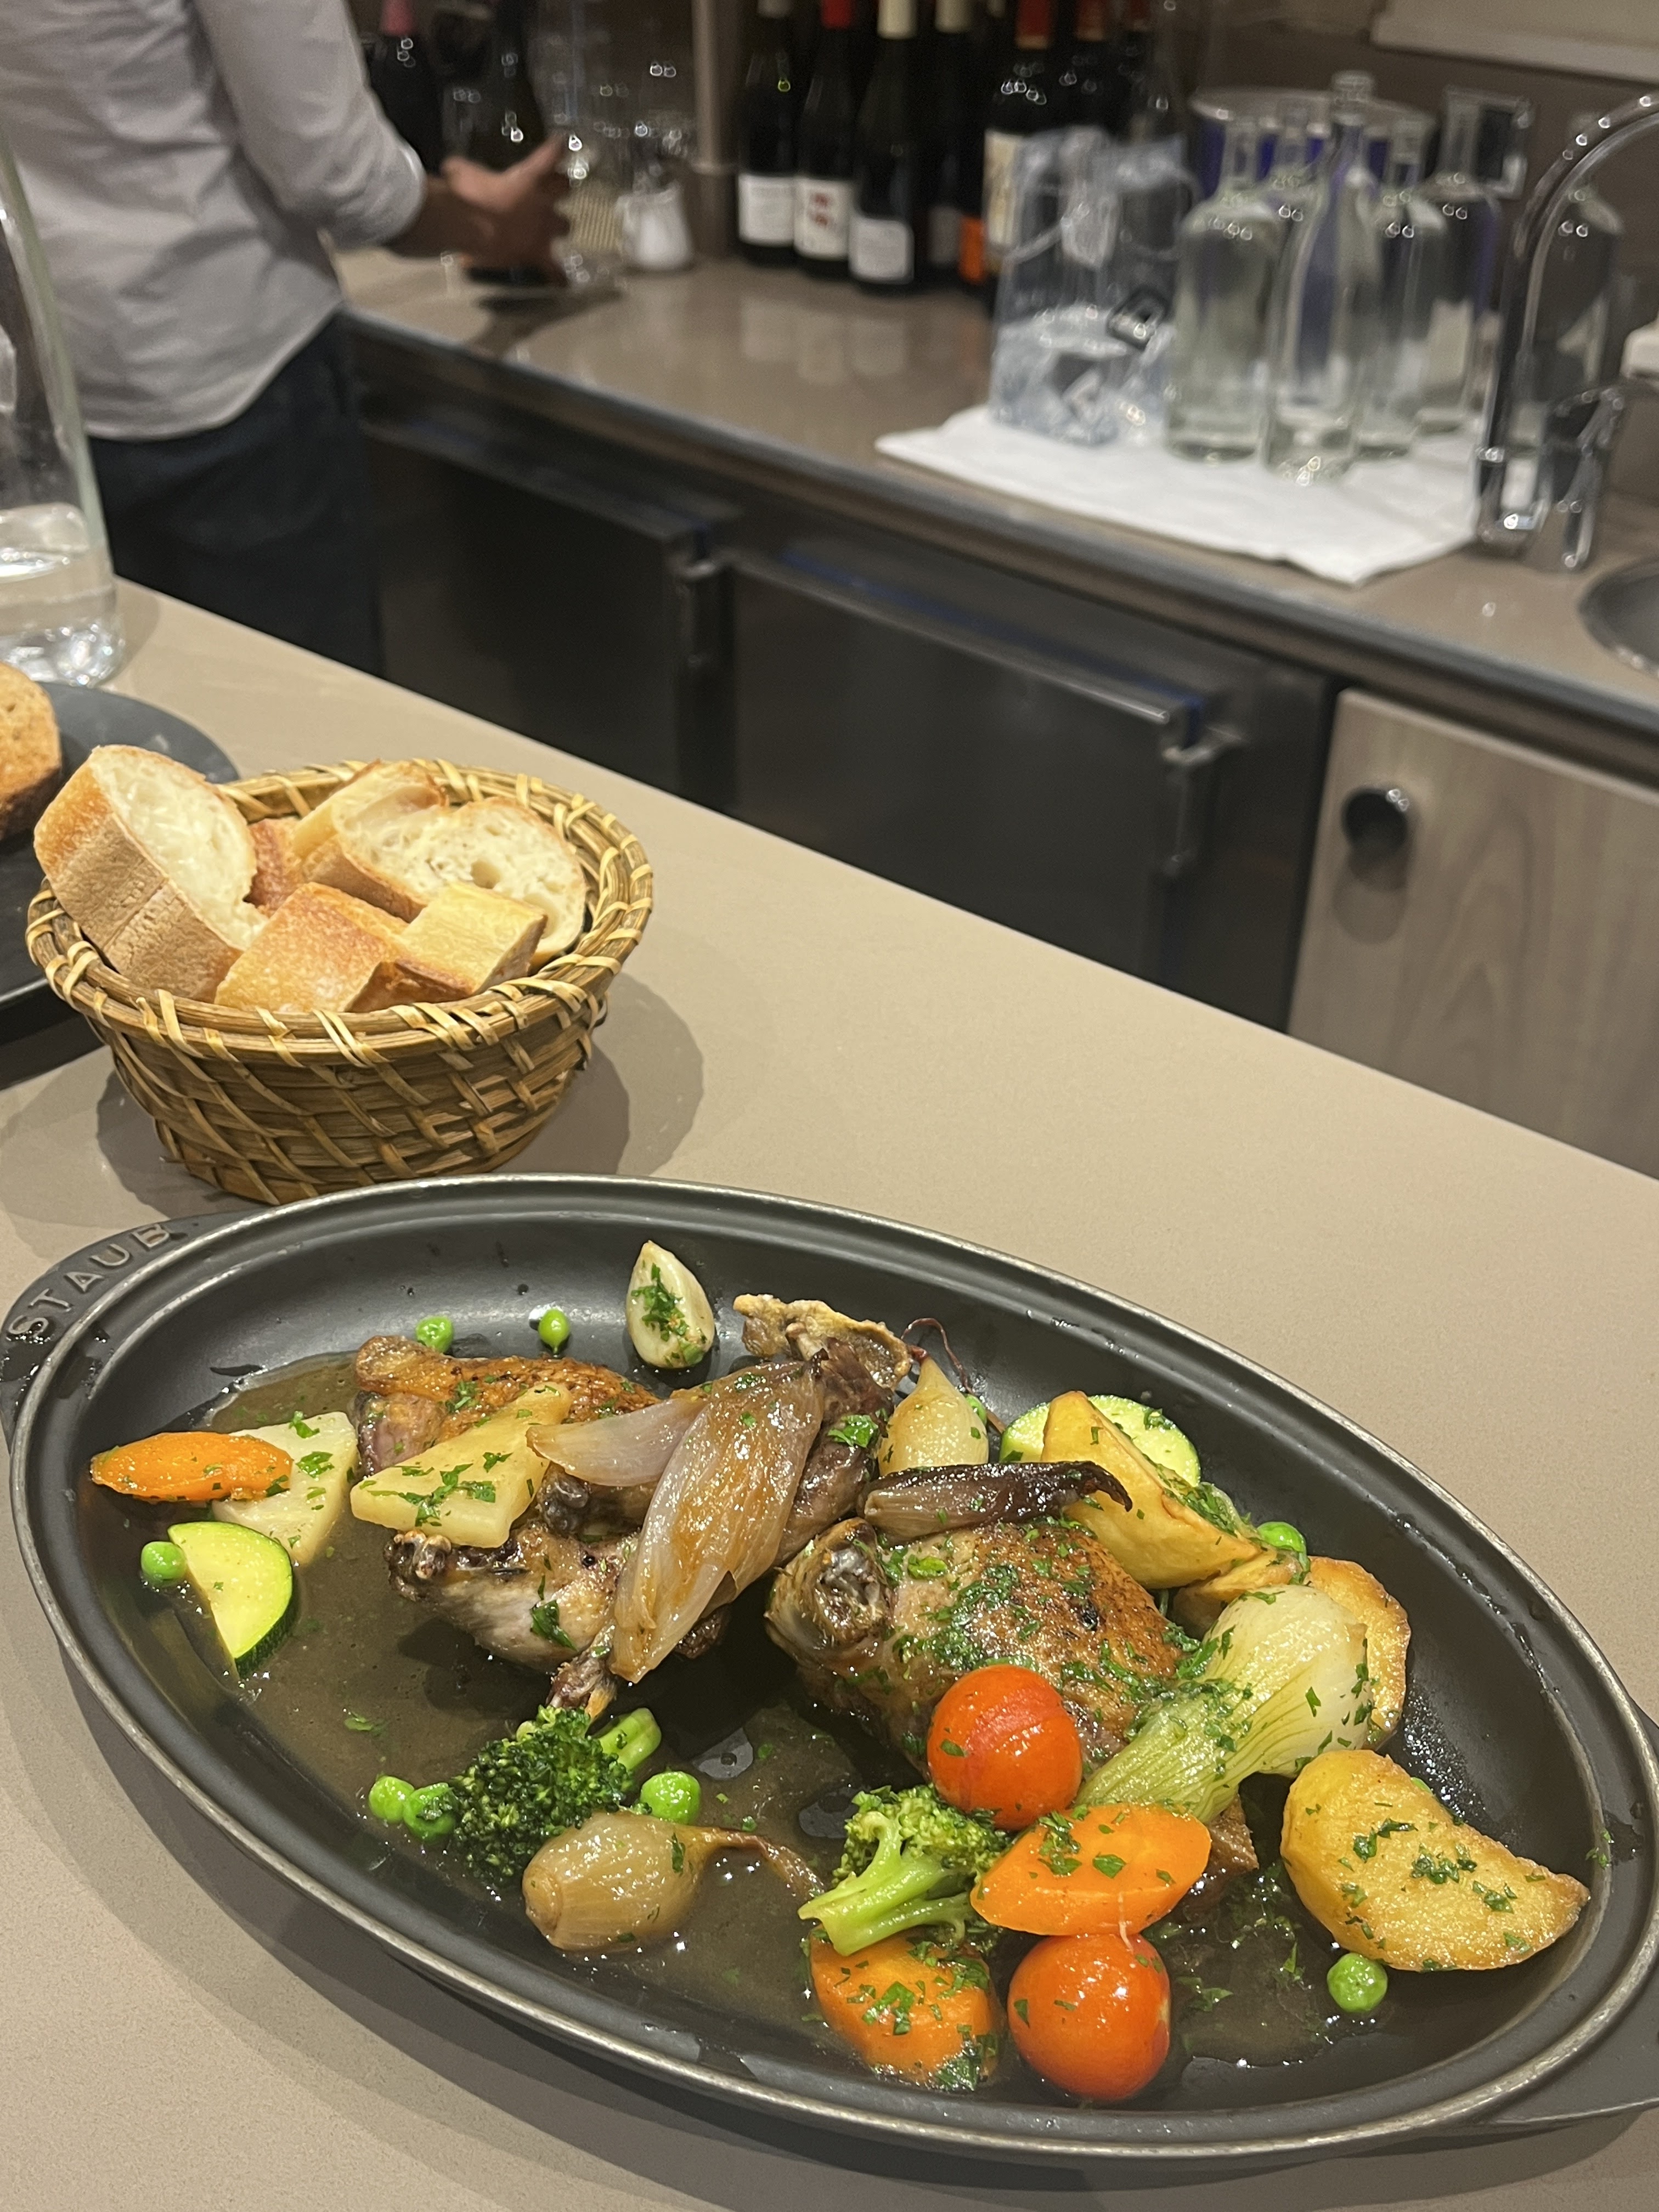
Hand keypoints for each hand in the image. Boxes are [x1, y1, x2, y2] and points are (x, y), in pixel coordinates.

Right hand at [392, 138, 568, 275]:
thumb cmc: (464, 193)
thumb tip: (453, 172)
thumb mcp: (462, 171)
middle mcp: (543, 201)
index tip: (562, 141)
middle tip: (546, 193)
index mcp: (529, 176)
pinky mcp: (536, 255)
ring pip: (565, 225)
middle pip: (565, 190)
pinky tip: (562, 284)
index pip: (552, 154)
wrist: (467, 226)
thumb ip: (466, 171)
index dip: (558, 148)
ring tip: (549, 229)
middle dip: (558, 190)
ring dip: (558, 225)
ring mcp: (542, 230)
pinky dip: (558, 276)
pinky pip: (554, 270)